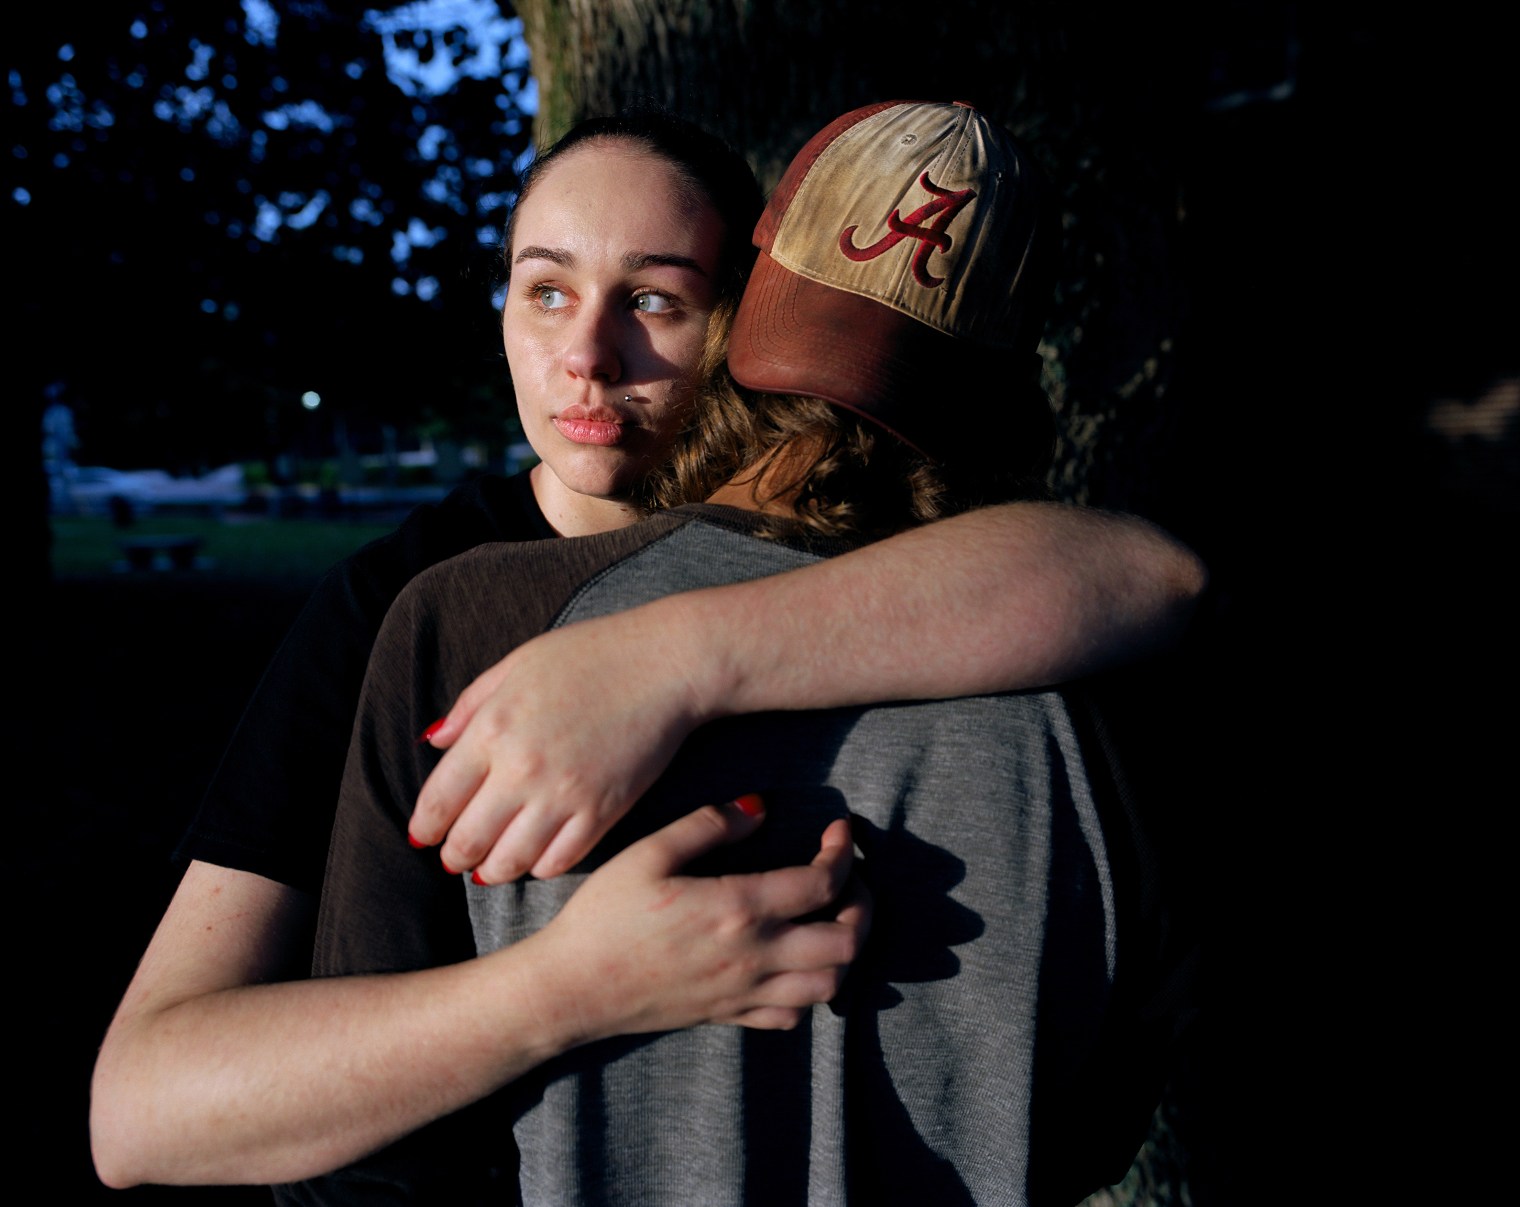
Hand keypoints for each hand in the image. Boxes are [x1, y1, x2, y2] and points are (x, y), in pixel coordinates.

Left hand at [412, 612, 712, 882]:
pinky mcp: (602, 813)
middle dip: (454, 855)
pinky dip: (538, 867)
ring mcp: (563, 796)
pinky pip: (558, 862)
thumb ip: (470, 705)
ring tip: (489, 868)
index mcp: (492, 729)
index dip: (425, 826)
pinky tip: (535, 858)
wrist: (664, 664)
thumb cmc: (591, 654)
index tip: (424, 835)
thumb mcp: (518, 664)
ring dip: (491, 871)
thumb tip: (434, 741)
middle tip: (455, 858)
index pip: (438, 800)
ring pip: (509, 862)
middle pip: (467, 840)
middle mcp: (521, 770)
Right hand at [522, 797, 869, 1041]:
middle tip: (848, 879)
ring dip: (845, 950)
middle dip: (863, 905)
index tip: (837, 830)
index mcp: (737, 908)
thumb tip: (759, 807)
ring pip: (829, 984)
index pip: (822, 883)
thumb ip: (708, 825)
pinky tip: (795, 962)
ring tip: (831, 918)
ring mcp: (744, 992)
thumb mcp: (648, 853)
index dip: (842, 852)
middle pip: (846, 941)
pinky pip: (792, 1016)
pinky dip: (810, 991)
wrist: (572, 987)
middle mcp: (753, 956)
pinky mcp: (729, 1015)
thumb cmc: (603, 916)